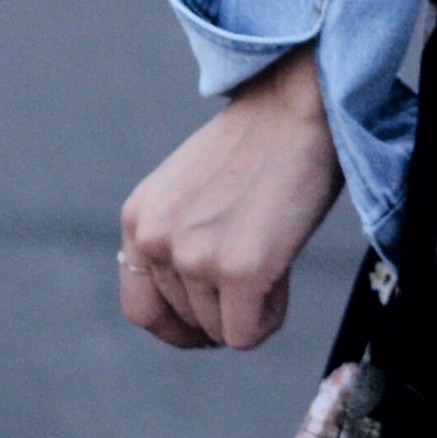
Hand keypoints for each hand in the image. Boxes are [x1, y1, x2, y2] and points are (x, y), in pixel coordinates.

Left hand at [119, 46, 343, 349]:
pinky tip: (284, 276)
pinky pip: (248, 334)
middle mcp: (156, 240)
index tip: (206, 327)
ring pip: (218, 329)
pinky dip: (270, 317)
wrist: (299, 104)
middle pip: (185, 321)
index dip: (176, 327)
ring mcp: (196, 257)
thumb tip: (192, 311)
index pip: (141, 309)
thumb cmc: (260, 143)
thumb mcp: (189, 191)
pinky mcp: (240, 270)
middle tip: (257, 271)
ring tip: (275, 256)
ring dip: (250, 308)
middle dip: (223, 308)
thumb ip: (177, 239)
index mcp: (138, 219)